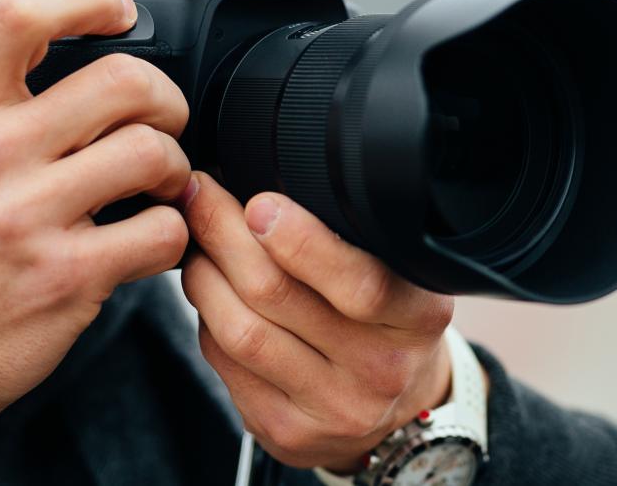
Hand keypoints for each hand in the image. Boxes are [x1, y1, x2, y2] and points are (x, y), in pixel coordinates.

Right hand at [0, 0, 192, 418]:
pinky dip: (174, 234)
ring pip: (154, 154)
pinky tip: (150, 239)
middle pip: (124, 81)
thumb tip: (66, 40)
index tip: (121, 16)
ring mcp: (28, 218)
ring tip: (157, 186)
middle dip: (166, 101)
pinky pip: (164, 231)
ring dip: (174, 169)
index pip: (22, 12)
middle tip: (161, 125)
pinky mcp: (67, 277)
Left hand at [181, 173, 454, 470]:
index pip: (360, 282)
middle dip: (225, 234)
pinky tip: (211, 293)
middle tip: (201, 195)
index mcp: (419, 318)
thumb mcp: (404, 276)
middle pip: (278, 297)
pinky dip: (207, 318)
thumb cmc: (390, 321)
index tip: (259, 202)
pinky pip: (225, 364)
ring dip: (204, 275)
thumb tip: (267, 185)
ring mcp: (332, 407)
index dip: (301, 240)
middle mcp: (381, 369)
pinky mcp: (287, 432)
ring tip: (197, 242)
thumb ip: (356, 240)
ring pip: (240, 331)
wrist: (397, 408)